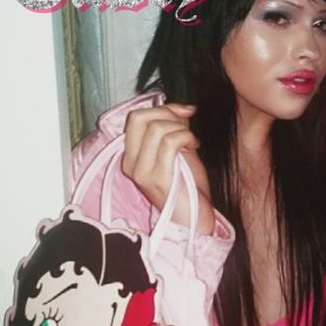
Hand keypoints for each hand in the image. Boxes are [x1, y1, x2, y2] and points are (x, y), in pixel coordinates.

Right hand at [122, 103, 214, 234]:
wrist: (194, 217)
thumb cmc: (187, 187)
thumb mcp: (176, 152)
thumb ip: (171, 130)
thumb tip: (179, 109)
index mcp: (132, 156)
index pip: (135, 118)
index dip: (161, 108)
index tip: (183, 112)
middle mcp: (131, 163)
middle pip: (140, 118)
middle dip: (168, 114)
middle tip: (186, 125)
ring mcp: (142, 171)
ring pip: (157, 128)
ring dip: (181, 128)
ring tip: (191, 141)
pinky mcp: (158, 177)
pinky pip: (170, 141)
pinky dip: (186, 137)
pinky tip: (194, 146)